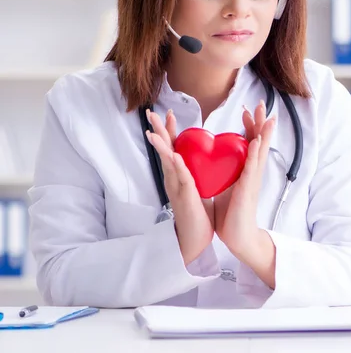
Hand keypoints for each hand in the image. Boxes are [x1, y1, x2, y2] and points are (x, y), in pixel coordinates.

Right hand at [145, 108, 214, 264]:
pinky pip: (181, 178)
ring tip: (153, 130)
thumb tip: (198, 161)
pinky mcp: (186, 197)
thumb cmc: (198, 215)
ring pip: (167, 162)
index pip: (173, 148)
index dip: (170, 132)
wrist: (196, 239)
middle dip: (157, 131)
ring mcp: (178, 187)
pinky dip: (177, 166)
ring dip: (161, 145)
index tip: (170, 114)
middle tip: (150, 112)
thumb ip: (194, 174)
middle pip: (164, 150)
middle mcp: (174, 179)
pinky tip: (174, 155)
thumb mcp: (196, 188)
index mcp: (178, 175)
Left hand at [214, 100, 275, 259]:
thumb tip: (220, 162)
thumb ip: (227, 173)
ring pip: (260, 151)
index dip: (250, 127)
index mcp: (246, 171)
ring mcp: (252, 180)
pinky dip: (254, 153)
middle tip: (262, 104)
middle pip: (260, 142)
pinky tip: (256, 141)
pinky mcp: (248, 189)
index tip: (247, 111)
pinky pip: (251, 168)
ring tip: (267, 117)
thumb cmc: (232, 213)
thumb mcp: (228, 187)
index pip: (250, 143)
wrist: (239, 236)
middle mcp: (253, 172)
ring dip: (263, 133)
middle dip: (261, 123)